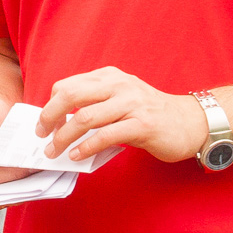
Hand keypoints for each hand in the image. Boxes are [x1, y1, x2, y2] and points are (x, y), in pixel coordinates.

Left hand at [35, 67, 206, 164]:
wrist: (191, 123)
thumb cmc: (150, 114)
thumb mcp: (120, 99)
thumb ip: (95, 104)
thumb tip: (62, 123)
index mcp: (108, 77)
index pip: (67, 85)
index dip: (51, 105)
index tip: (45, 124)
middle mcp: (118, 85)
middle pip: (70, 96)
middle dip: (50, 117)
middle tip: (42, 135)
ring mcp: (131, 104)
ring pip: (85, 118)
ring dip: (64, 138)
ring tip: (55, 151)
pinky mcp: (142, 125)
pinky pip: (106, 136)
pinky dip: (86, 147)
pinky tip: (77, 156)